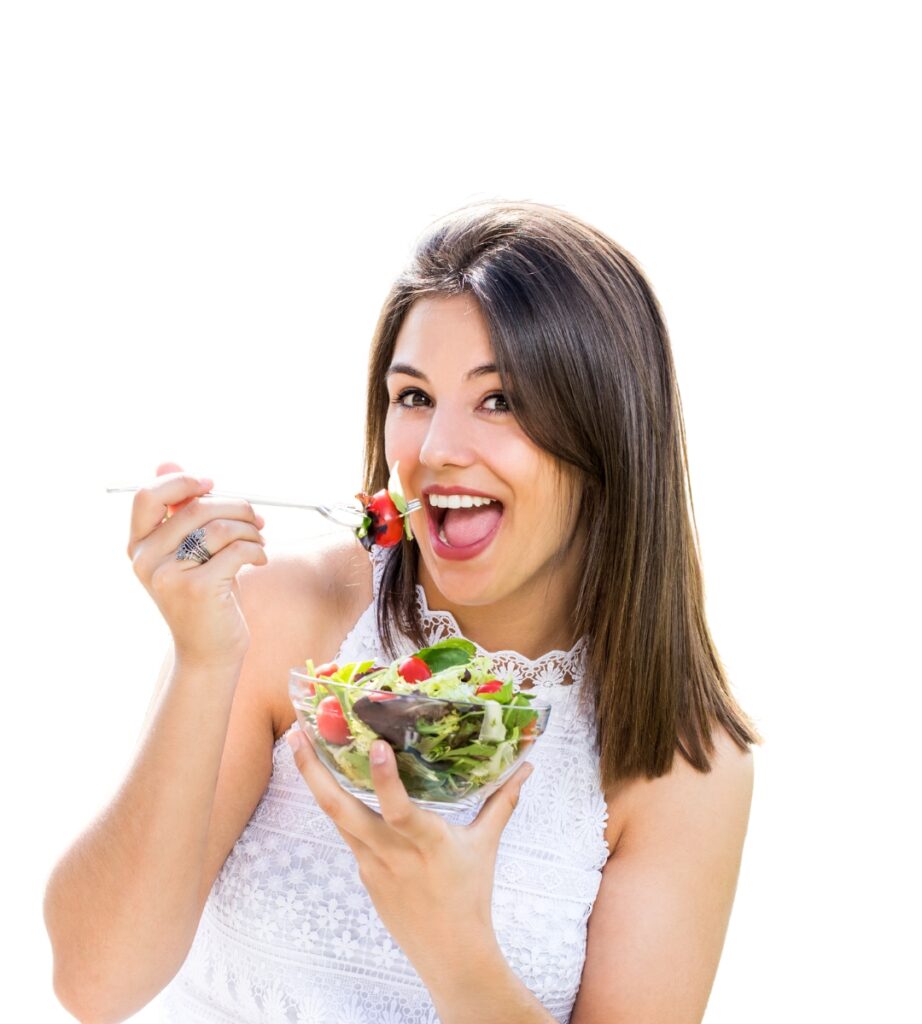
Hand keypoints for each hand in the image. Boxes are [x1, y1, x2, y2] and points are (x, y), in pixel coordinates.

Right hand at [127, 462, 267, 669]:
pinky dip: (256, 549)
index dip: (181, 482)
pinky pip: (236, 550)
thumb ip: (178, 511)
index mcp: (138, 545)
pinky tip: (259, 559)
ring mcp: (168, 575)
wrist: (208, 651)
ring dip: (250, 528)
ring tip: (260, 540)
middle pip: (196, 508)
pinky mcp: (197, 589)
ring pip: (219, 527)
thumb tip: (167, 462)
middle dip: (236, 506)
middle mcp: (145, 559)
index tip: (211, 484)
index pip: (147, 496)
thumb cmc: (204, 595)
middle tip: (257, 517)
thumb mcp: (188, 551)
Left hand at [287, 718, 533, 982]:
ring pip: (336, 818)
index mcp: (427, 842)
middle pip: (342, 811)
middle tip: (296, 733)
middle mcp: (392, 852)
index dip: (385, 779)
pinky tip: (330, 780)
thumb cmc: (470, 895)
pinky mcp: (363, 874)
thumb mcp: (485, 844)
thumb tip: (526, 767)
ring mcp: (371, 865)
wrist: (450, 955)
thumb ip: (502, 801)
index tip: (375, 745)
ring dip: (314, 781)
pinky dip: (338, 805)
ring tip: (298, 743)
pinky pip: (347, 832)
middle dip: (314, 772)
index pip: (401, 810)